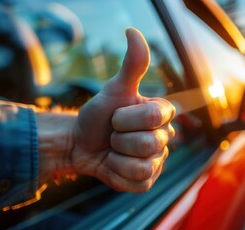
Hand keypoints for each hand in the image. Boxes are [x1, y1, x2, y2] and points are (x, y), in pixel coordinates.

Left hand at [50, 28, 175, 191]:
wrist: (80, 143)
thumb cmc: (98, 115)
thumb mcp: (114, 90)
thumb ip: (131, 65)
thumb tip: (133, 31)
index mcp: (162, 114)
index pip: (153, 117)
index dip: (126, 118)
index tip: (116, 116)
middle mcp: (165, 138)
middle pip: (149, 144)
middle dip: (119, 139)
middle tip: (113, 135)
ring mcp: (158, 162)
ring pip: (143, 166)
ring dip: (117, 158)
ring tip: (113, 150)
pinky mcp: (147, 182)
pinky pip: (137, 183)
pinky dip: (116, 175)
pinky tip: (113, 165)